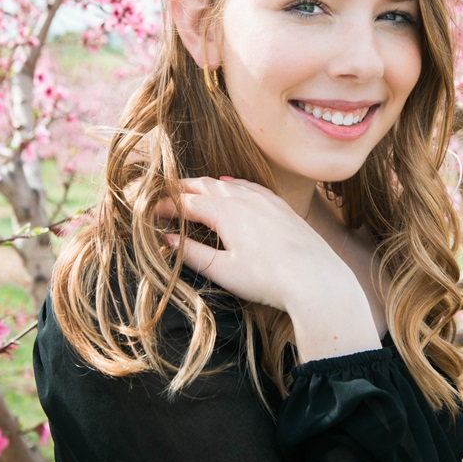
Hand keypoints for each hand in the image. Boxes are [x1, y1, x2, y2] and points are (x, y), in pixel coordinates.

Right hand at [154, 177, 380, 360]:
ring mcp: (264, 198)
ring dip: (205, 184)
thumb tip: (166, 238)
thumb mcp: (223, 270)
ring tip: (190, 189)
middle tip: (163, 194)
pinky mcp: (280, 205)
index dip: (164, 205)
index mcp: (224, 212)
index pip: (185, 202)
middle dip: (181, 189)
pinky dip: (232, 184)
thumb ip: (192, 253)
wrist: (315, 277)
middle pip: (204, 185)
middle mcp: (243, 197)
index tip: (148, 210)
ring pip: (227, 183)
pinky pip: (249, 185)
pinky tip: (230, 185)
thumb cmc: (267, 278)